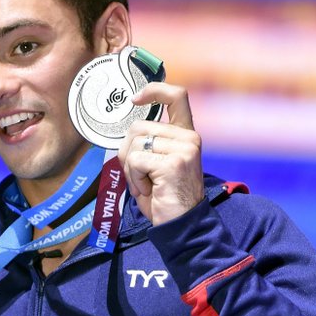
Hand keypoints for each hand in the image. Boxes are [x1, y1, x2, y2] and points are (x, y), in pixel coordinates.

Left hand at [118, 82, 203, 224]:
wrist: (182, 225)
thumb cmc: (165, 197)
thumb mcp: (157, 163)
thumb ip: (149, 142)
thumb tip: (126, 131)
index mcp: (186, 135)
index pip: (177, 96)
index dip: (154, 90)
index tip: (135, 99)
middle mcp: (189, 138)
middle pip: (138, 127)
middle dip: (127, 153)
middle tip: (140, 176)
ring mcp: (183, 149)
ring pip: (134, 145)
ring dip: (131, 169)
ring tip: (147, 184)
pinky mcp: (174, 163)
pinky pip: (136, 161)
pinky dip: (134, 178)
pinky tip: (149, 190)